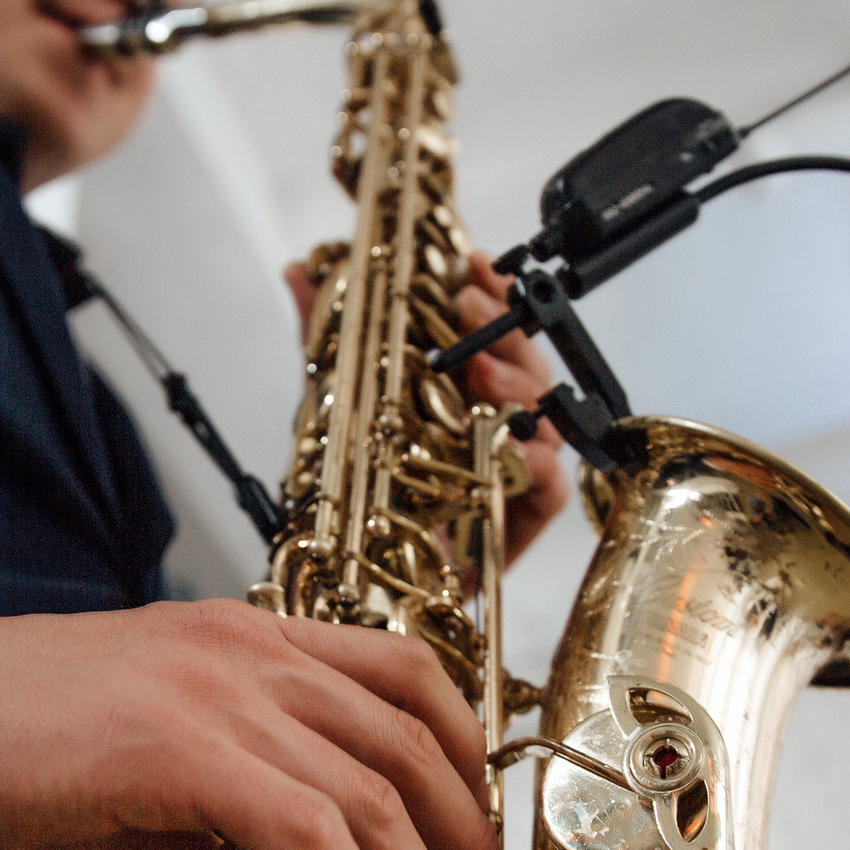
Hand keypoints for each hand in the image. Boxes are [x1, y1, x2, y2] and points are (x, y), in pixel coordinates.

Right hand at [0, 600, 515, 849]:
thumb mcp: (136, 775)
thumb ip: (214, 828)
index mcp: (246, 640)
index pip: (407, 675)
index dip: (465, 763)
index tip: (474, 847)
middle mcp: (249, 651)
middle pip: (415, 746)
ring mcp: (218, 693)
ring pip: (377, 798)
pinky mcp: (179, 750)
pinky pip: (310, 835)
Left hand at [284, 251, 570, 562]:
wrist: (355, 585)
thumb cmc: (356, 499)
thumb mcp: (332, 405)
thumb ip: (322, 339)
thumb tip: (299, 271)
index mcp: (459, 391)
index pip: (491, 332)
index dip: (489, 293)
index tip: (470, 264)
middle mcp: (491, 426)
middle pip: (525, 368)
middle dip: (504, 330)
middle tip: (472, 307)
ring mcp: (510, 472)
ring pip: (545, 419)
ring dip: (520, 387)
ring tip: (485, 373)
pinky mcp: (519, 523)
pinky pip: (550, 491)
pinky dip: (543, 465)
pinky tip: (522, 447)